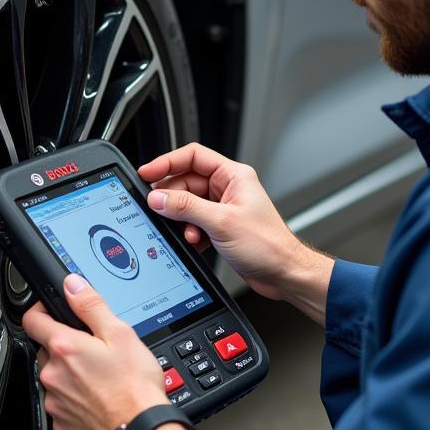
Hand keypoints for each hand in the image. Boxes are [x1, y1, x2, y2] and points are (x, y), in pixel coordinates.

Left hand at [22, 274, 168, 429]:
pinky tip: (99, 397)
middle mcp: (53, 375)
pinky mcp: (62, 424)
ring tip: (101, 377)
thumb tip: (72, 285)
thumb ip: (91, 306)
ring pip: (55, 378)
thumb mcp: (120, 334)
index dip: (41, 310)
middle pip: (47, 350)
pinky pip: (62, 404)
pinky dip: (75, 399)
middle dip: (65, 347)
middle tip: (95, 350)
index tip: (52, 310)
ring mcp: (55, 402)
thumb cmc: (134, 386)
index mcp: (65, 348)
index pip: (33, 320)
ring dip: (70, 374)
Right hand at [137, 143, 333, 321]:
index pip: (193, 157)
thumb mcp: (221, 222)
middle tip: (158, 209)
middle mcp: (228, 189)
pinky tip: (194, 242)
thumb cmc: (268, 245)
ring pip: (188, 205)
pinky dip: (189, 232)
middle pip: (186, 182)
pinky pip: (194, 223)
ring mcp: (223, 208)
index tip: (147, 172)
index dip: (167, 162)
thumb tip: (158, 198)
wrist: (283, 273)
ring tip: (187, 232)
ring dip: (182, 220)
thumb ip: (186, 208)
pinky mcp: (220, 227)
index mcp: (233, 176)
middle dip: (172, 199)